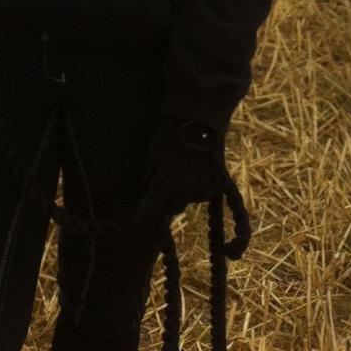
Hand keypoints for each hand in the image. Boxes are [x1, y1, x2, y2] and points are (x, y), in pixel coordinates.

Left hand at [133, 116, 228, 231]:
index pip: (149, 214)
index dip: (143, 222)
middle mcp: (182, 194)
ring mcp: (200, 192)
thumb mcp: (151, 154)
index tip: (136, 227)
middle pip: (171, 209)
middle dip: (166, 203)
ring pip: (186, 201)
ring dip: (181, 193)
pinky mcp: (215, 188)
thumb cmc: (169, 136)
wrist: (199, 123)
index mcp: (163, 186)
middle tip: (166, 184)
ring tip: (182, 169)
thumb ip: (147, 177)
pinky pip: (201, 194)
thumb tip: (144, 192)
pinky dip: (197, 187)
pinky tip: (195, 170)